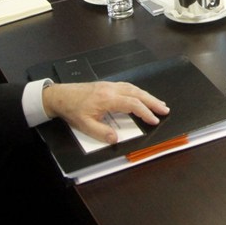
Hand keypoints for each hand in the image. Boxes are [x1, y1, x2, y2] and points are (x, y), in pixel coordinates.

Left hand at [42, 81, 168, 143]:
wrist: (60, 95)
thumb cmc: (72, 110)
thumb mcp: (85, 125)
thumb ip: (102, 133)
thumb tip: (116, 139)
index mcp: (108, 99)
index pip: (132, 104)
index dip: (145, 112)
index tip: (155, 120)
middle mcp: (112, 89)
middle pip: (137, 93)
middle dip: (153, 101)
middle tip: (165, 109)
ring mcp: (110, 85)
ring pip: (134, 88)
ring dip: (147, 95)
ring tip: (158, 103)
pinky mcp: (107, 85)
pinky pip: (127, 86)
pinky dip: (138, 92)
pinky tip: (141, 96)